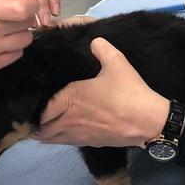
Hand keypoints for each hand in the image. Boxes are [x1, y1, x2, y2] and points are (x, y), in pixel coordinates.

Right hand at [0, 0, 39, 78]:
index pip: (26, 8)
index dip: (32, 4)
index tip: (28, 3)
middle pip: (28, 23)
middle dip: (25, 17)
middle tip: (13, 16)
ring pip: (26, 40)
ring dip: (20, 33)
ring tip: (6, 30)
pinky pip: (16, 55)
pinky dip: (13, 48)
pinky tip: (0, 43)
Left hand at [38, 38, 169, 147]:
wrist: (148, 121)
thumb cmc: (129, 92)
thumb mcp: (117, 62)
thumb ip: (102, 48)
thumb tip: (94, 40)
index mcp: (70, 98)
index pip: (42, 107)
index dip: (36, 104)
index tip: (36, 97)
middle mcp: (68, 119)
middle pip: (41, 127)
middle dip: (36, 120)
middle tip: (37, 111)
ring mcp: (78, 134)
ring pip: (50, 138)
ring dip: (45, 131)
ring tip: (45, 122)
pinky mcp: (88, 144)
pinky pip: (64, 143)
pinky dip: (59, 138)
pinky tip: (64, 129)